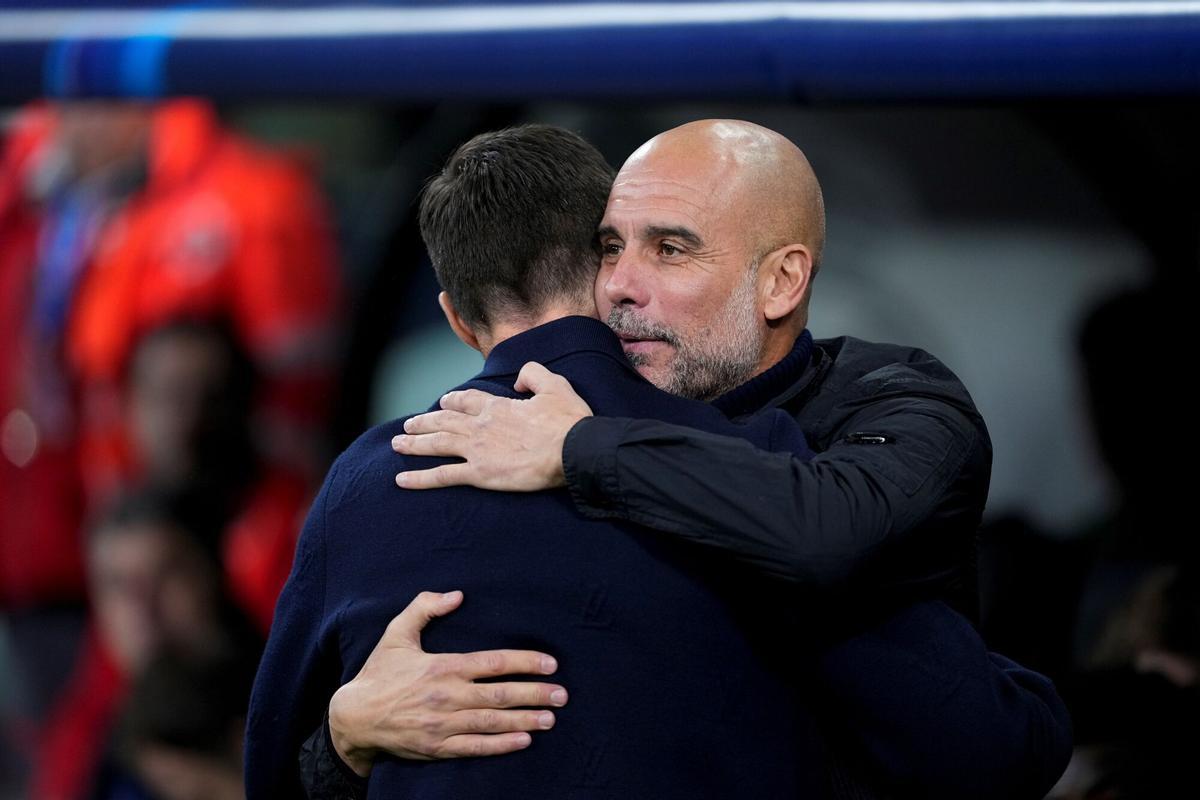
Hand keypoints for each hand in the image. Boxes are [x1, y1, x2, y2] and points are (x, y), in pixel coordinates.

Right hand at [328, 590, 567, 775]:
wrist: (353, 717)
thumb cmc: (379, 673)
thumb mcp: (397, 634)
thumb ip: (425, 608)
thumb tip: (456, 595)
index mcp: (443, 666)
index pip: (493, 663)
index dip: (525, 663)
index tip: (551, 664)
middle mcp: (447, 695)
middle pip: (500, 694)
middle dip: (535, 694)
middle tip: (563, 695)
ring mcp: (443, 724)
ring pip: (492, 722)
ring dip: (525, 720)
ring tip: (551, 718)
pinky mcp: (437, 747)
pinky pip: (475, 747)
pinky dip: (500, 745)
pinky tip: (523, 741)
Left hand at [393, 362, 592, 490]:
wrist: (574, 452)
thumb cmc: (568, 423)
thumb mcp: (555, 385)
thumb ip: (533, 374)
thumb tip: (518, 380)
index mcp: (498, 407)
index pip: (466, 400)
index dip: (452, 402)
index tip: (443, 404)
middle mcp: (481, 426)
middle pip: (444, 421)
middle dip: (423, 422)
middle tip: (408, 426)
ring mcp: (477, 450)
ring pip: (437, 444)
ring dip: (414, 444)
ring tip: (397, 445)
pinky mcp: (479, 474)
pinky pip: (442, 476)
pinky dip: (420, 478)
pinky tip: (401, 480)